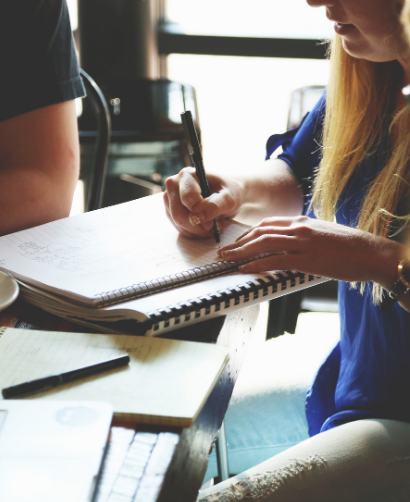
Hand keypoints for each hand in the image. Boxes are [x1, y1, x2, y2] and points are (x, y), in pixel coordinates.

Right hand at [164, 167, 243, 238]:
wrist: (227, 194)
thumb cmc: (229, 192)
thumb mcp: (229, 198)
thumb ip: (214, 206)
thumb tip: (196, 218)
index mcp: (188, 175)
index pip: (187, 198)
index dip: (200, 214)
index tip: (213, 223)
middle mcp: (174, 184)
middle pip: (179, 214)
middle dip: (198, 226)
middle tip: (214, 228)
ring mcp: (170, 198)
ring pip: (178, 223)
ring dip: (197, 230)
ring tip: (212, 226)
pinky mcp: (171, 210)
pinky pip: (179, 228)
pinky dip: (193, 232)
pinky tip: (204, 227)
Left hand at [217, 216, 401, 285]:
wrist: (370, 252)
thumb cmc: (348, 246)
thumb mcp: (321, 233)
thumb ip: (303, 236)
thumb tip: (288, 245)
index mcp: (301, 221)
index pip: (267, 224)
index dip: (248, 233)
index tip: (237, 242)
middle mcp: (299, 228)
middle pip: (260, 231)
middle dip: (238, 242)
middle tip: (224, 251)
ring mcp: (303, 242)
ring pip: (264, 243)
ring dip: (241, 252)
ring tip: (227, 259)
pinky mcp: (308, 259)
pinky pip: (276, 260)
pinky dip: (257, 264)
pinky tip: (245, 269)